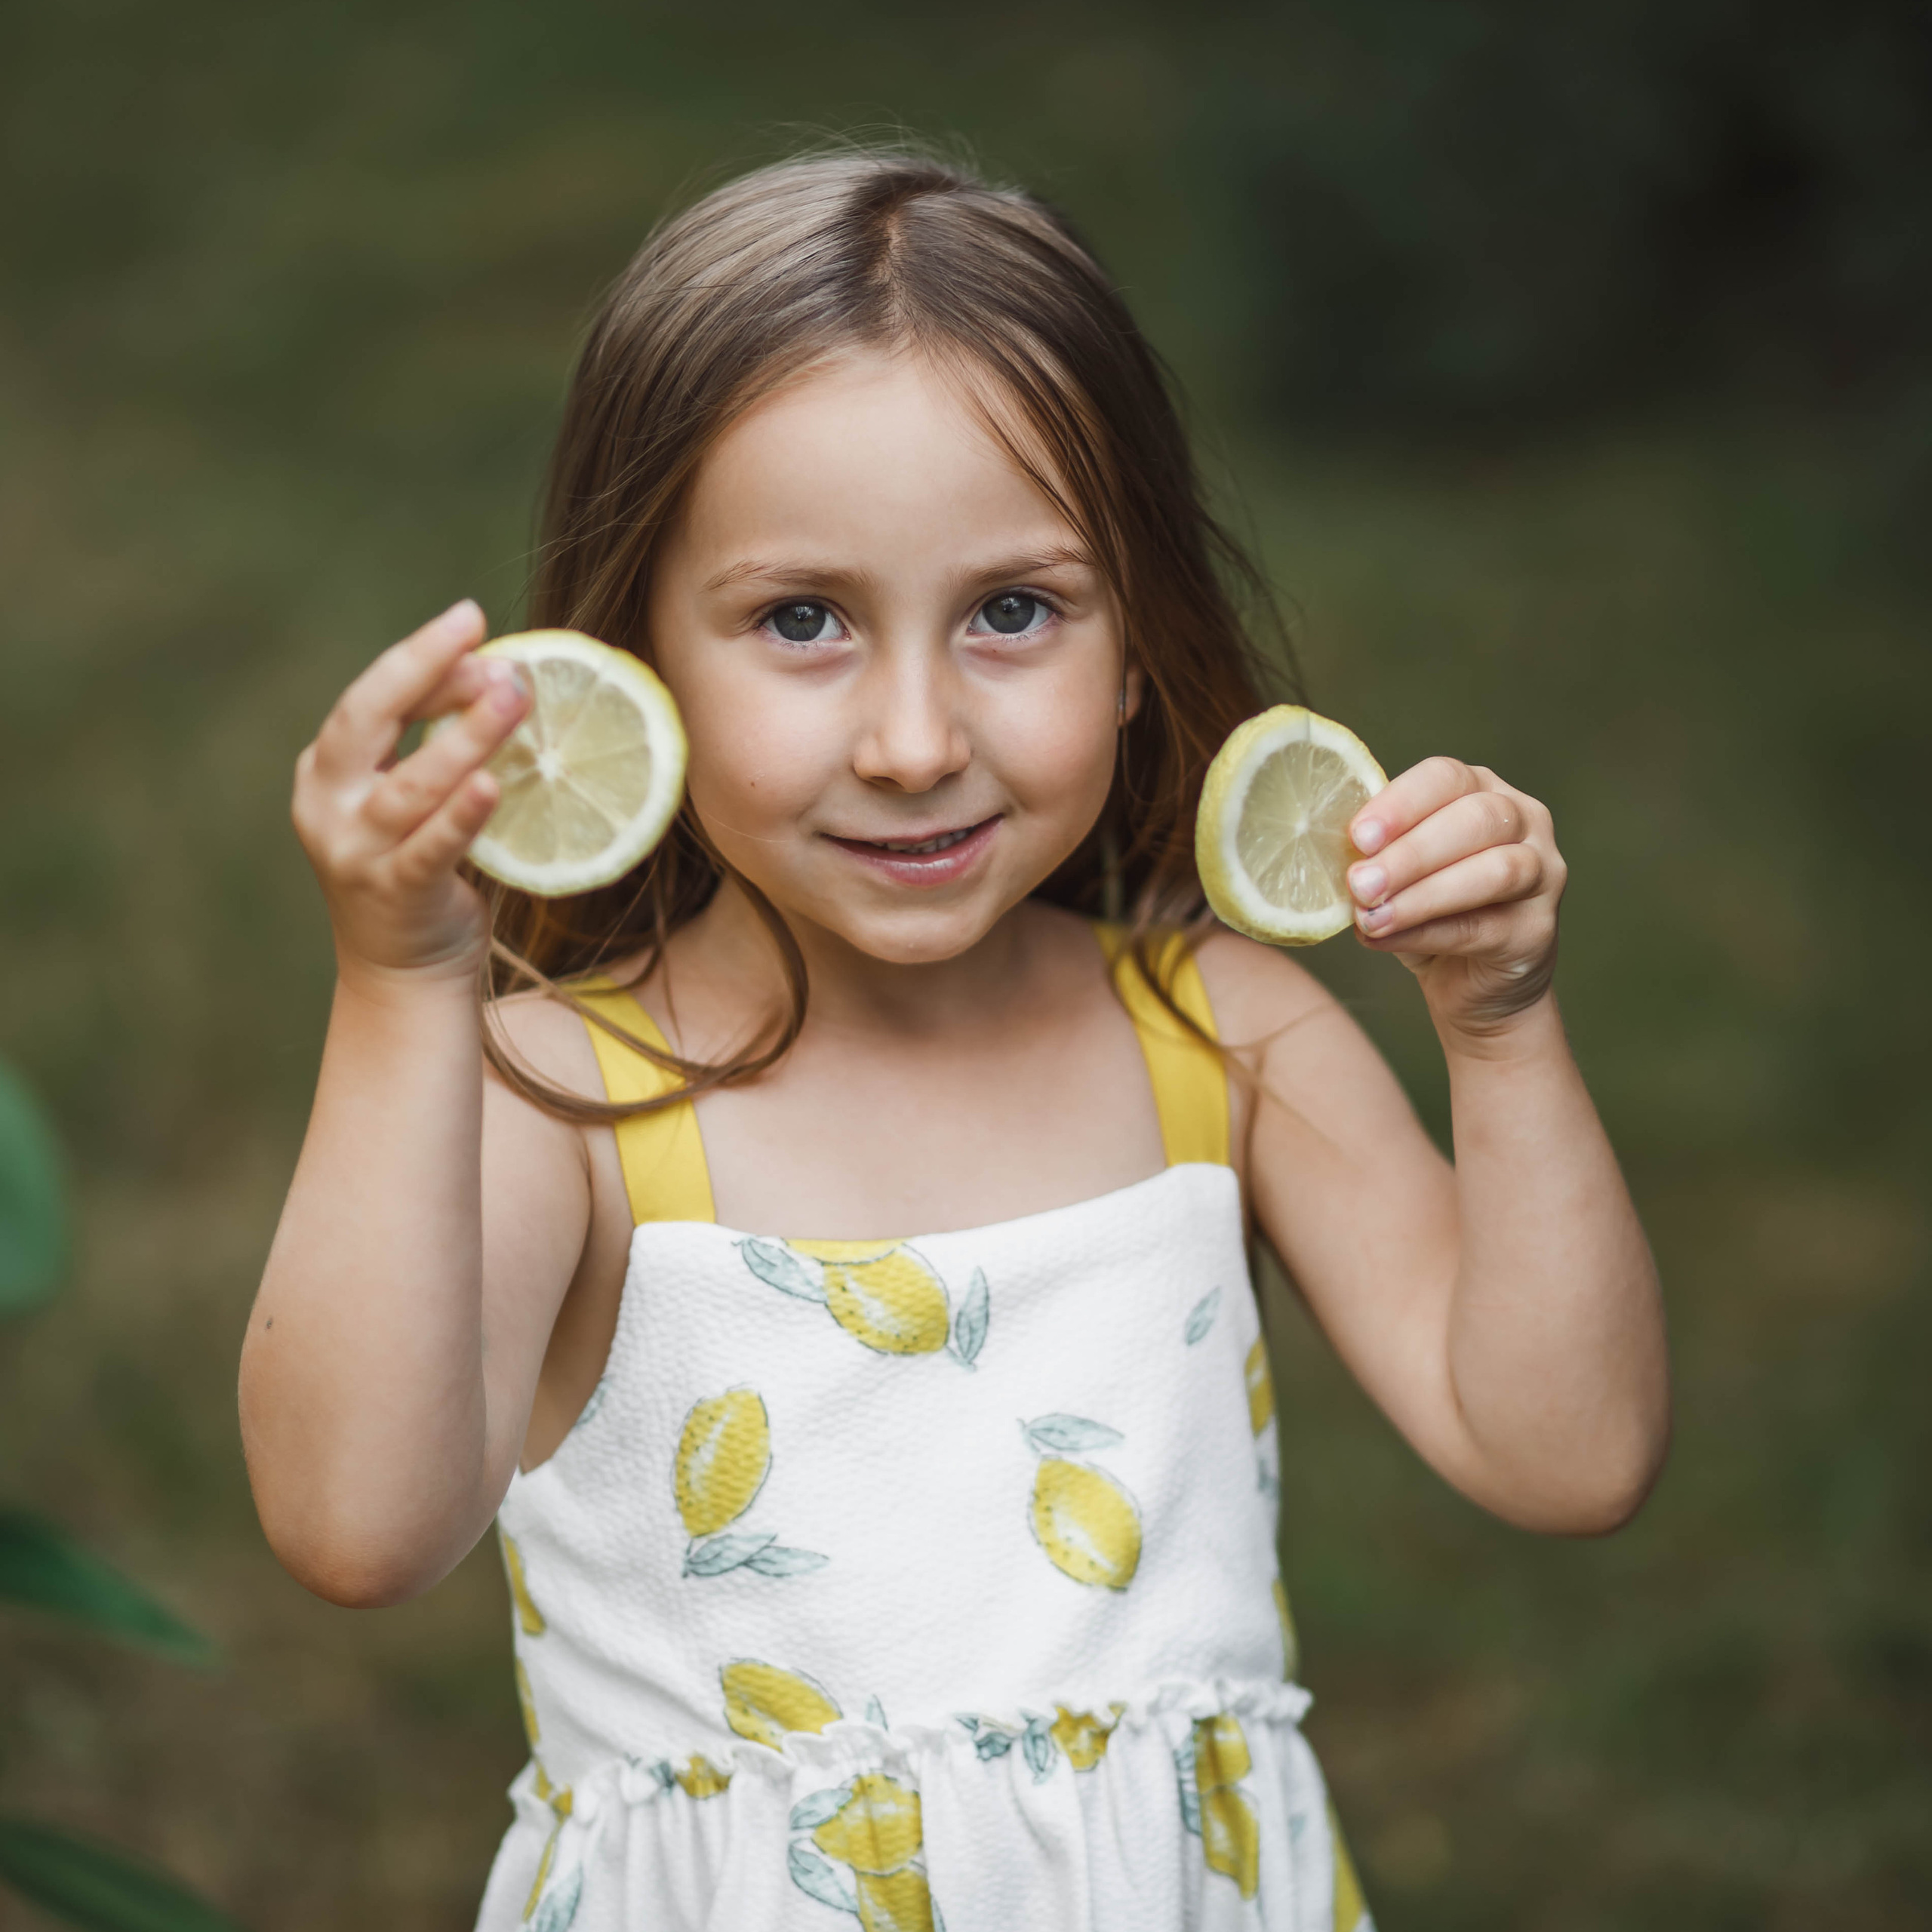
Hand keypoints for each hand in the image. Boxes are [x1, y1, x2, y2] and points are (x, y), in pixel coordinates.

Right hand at [292, 600, 529, 980]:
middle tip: (481, 636)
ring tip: (513, 697)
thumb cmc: (419, 865)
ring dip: (464, 737)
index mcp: (328, 769)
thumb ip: (439, 742)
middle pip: (368, 721)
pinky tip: (489, 784)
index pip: (373, 698)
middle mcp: (328, 805)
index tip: (471, 621)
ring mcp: (354, 852)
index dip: (421, 658)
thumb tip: (500, 672)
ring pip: (409, 785)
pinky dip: (459, 816)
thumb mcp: (415, 796)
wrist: (403, 971)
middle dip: (424, 672)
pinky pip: (429, 849)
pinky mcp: (392, 893)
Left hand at [1345, 757, 1565, 1037]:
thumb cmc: (1429, 913)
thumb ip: (1376, 858)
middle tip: (1360, 883)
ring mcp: (1543, 872)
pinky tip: (1387, 938)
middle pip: (1475, 819)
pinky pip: (1485, 925)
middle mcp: (1523, 821)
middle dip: (1410, 852)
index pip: (1446, 777)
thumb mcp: (1396, 876)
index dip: (1401, 803)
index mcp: (1481, 790)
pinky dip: (1429, 932)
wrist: (1474, 984)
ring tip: (1372, 916)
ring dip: (1423, 894)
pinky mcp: (1539, 929)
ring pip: (1494, 870)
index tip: (1357, 836)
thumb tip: (1331, 859)